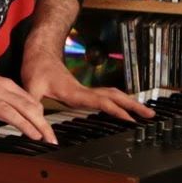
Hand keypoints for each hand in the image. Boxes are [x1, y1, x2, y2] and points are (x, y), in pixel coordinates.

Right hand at [0, 53, 55, 145]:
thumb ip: (4, 95)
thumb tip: (18, 111)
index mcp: (4, 85)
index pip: (31, 102)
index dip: (43, 118)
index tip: (49, 133)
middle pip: (25, 107)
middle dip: (42, 124)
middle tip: (52, 140)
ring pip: (7, 111)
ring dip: (24, 125)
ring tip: (34, 138)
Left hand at [20, 48, 156, 122]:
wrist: (40, 51)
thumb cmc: (35, 68)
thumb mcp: (30, 88)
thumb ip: (33, 111)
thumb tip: (40, 132)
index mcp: (74, 92)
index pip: (100, 101)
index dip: (115, 110)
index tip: (130, 119)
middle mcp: (83, 90)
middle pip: (114, 97)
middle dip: (133, 106)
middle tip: (151, 115)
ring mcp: (84, 90)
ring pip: (113, 95)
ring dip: (129, 102)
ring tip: (146, 112)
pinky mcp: (82, 90)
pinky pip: (106, 96)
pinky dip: (119, 101)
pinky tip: (124, 107)